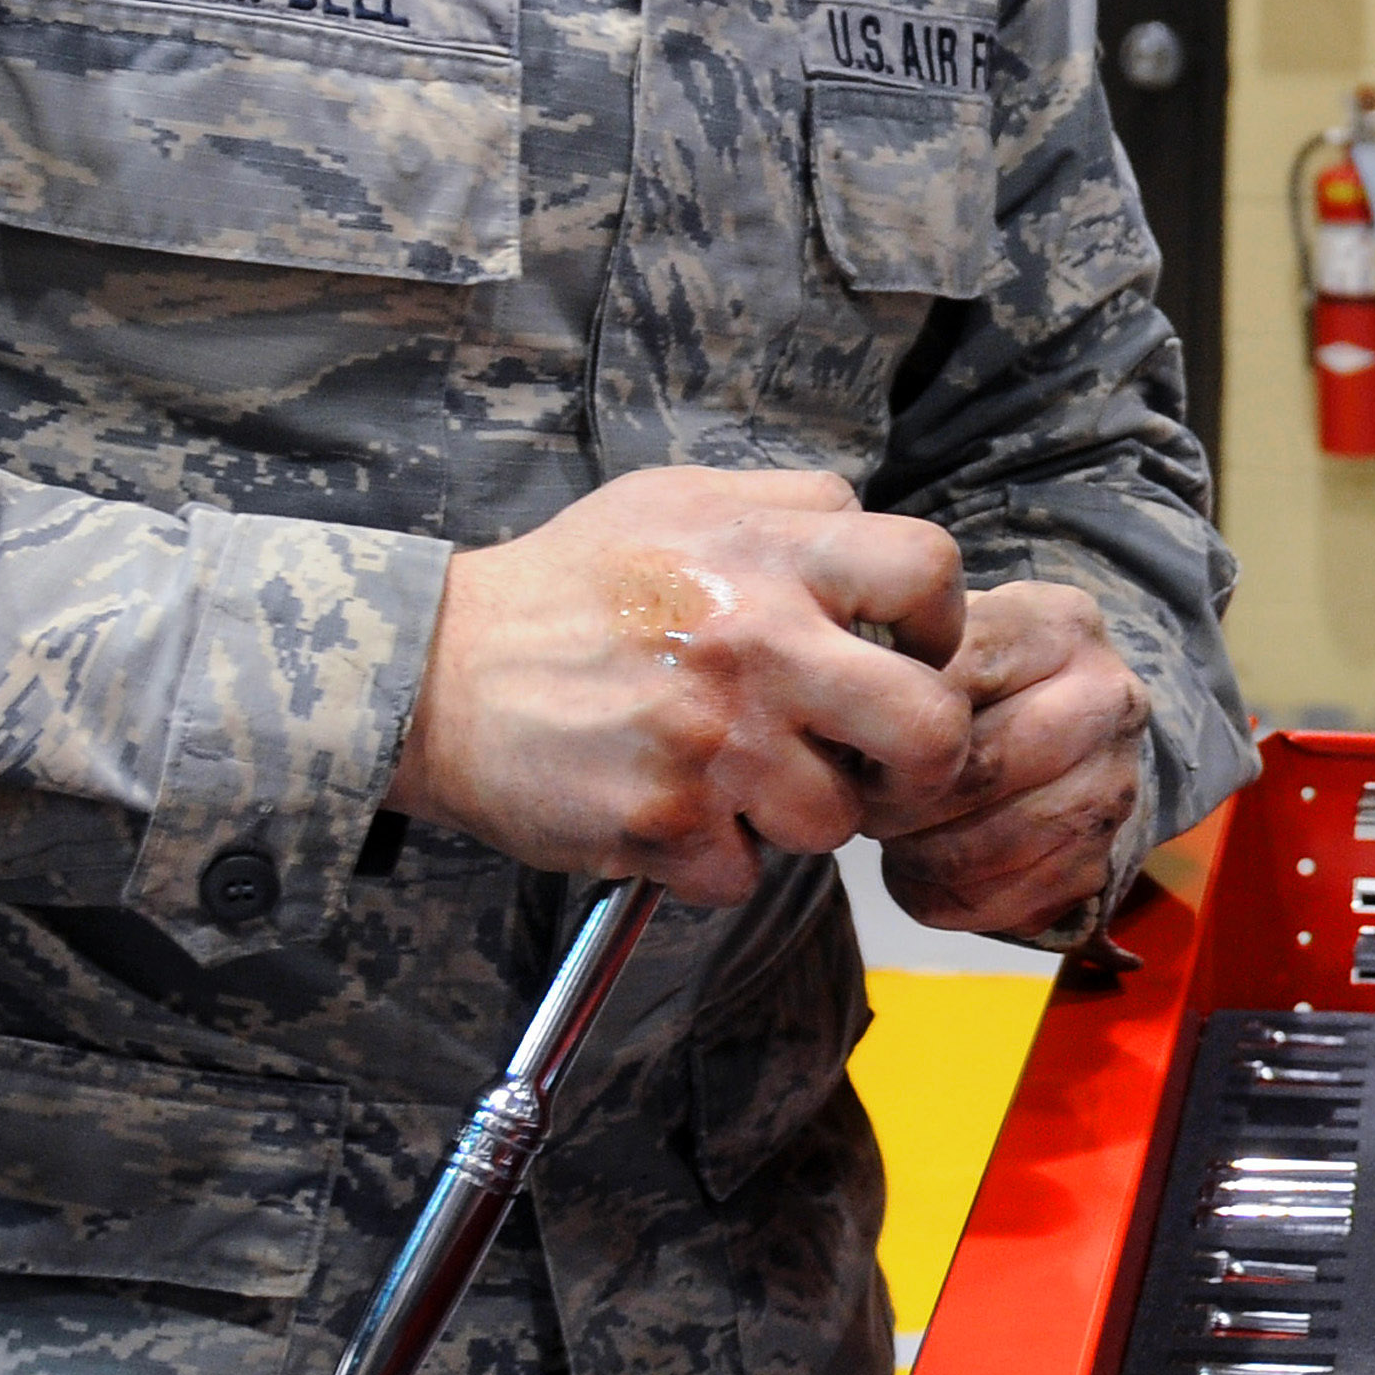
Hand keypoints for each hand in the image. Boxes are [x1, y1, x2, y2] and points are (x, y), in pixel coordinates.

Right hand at [392, 468, 969, 906]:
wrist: (436, 669)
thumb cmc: (567, 587)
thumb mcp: (679, 499)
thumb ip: (789, 511)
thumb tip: (877, 556)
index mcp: (769, 552)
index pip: (930, 571)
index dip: (937, 622)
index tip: (908, 651)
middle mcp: (757, 642)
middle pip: (929, 726)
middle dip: (922, 758)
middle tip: (880, 761)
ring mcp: (715, 740)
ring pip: (838, 821)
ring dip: (799, 814)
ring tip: (739, 778)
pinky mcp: (666, 822)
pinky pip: (746, 874)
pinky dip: (717, 860)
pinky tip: (676, 811)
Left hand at [876, 582, 1153, 938]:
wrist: (1060, 734)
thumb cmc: (978, 681)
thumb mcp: (948, 637)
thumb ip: (902, 659)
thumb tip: (842, 728)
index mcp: (1061, 625)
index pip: (959, 678)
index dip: (892, 719)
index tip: (855, 737)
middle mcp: (1107, 699)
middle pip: (981, 766)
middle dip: (901, 798)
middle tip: (863, 801)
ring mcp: (1114, 784)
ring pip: (995, 843)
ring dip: (920, 854)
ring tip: (892, 835)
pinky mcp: (1099, 859)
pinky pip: (1006, 902)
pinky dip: (945, 896)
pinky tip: (920, 871)